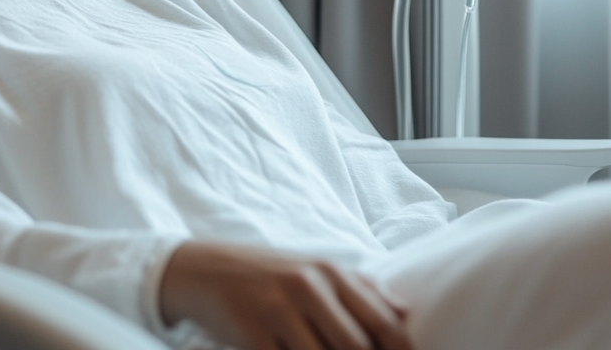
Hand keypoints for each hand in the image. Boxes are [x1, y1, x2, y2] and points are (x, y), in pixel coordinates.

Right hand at [158, 240, 412, 349]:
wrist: (206, 269)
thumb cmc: (269, 273)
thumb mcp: (314, 269)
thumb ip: (361, 288)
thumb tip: (404, 312)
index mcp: (330, 272)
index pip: (384, 324)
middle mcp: (308, 286)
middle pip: (356, 348)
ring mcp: (278, 309)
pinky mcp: (252, 332)